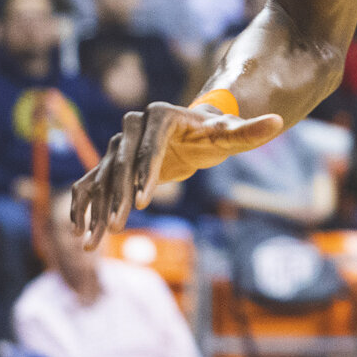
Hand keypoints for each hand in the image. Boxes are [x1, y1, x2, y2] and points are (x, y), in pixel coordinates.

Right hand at [71, 99, 284, 245]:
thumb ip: (251, 130)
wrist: (191, 133)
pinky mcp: (109, 162)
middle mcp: (132, 127)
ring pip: (101, 176)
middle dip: (117, 195)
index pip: (150, 146)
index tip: (142, 202)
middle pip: (121, 162)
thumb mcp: (232, 134)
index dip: (145, 173)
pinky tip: (79, 232)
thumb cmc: (214, 134)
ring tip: (91, 240)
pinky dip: (83, 207)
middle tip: (117, 226)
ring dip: (95, 207)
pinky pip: (90, 184)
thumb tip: (278, 122)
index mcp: (160, 116)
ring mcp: (117, 144)